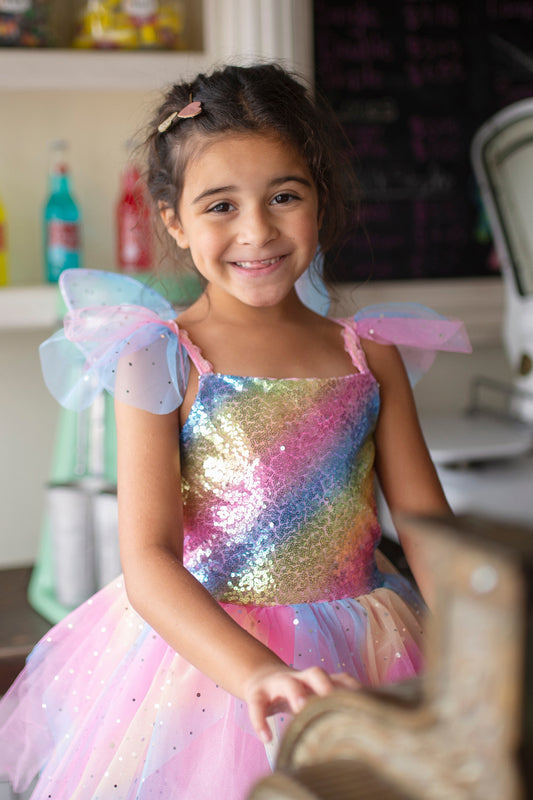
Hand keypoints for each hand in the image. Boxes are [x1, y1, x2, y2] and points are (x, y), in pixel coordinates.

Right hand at [243, 664, 358, 742]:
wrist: (261, 678)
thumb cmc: (296, 694)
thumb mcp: (312, 696)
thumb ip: (332, 705)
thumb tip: (363, 725)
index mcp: (318, 681)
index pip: (339, 678)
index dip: (353, 688)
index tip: (367, 702)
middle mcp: (300, 678)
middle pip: (315, 673)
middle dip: (325, 684)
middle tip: (332, 699)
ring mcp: (278, 683)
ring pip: (288, 683)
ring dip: (295, 693)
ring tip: (300, 709)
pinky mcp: (257, 694)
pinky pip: (257, 705)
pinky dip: (260, 721)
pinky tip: (266, 738)